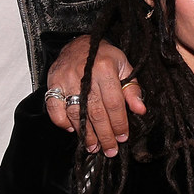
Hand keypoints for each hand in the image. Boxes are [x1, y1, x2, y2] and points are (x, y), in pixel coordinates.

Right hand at [45, 35, 145, 156]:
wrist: (79, 43)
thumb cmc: (103, 56)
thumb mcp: (123, 66)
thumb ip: (132, 89)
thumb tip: (140, 110)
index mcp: (104, 68)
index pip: (113, 102)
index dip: (119, 122)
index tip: (123, 137)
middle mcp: (84, 75)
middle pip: (95, 112)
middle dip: (104, 134)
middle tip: (110, 149)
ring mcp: (66, 80)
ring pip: (76, 113)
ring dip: (85, 134)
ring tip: (94, 147)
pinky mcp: (53, 84)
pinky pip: (54, 108)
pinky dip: (63, 122)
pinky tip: (73, 130)